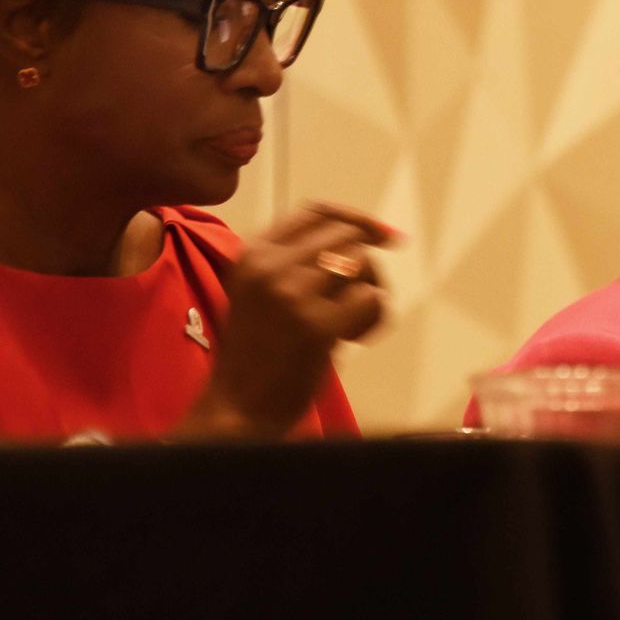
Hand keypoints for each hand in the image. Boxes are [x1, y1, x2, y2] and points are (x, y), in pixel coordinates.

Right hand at [177, 201, 397, 439]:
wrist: (237, 408)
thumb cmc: (259, 352)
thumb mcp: (263, 290)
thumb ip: (300, 260)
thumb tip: (371, 233)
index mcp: (253, 253)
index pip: (315, 211)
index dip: (354, 219)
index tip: (383, 236)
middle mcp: (269, 266)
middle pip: (346, 235)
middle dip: (366, 265)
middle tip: (360, 301)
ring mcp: (292, 294)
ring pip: (362, 262)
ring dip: (372, 291)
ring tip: (354, 325)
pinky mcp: (316, 326)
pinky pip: (371, 299)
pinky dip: (374, 319)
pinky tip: (354, 340)